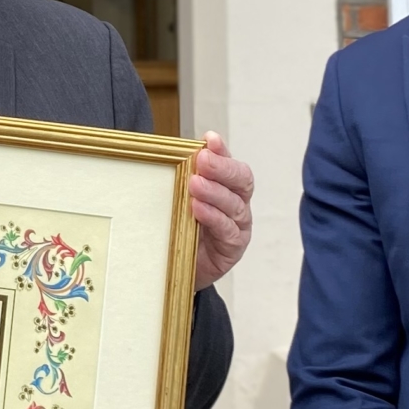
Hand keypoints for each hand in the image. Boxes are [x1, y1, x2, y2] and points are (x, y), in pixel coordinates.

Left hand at [190, 132, 253, 290]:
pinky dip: (213, 217)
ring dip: (214, 192)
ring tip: (195, 184)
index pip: (231, 164)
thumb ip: (182, 179)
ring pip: (234, 204)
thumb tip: (167, 154)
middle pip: (241, 180)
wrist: (180, 269)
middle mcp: (238, 203)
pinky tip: (198, 209)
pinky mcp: (233, 247)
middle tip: (202, 161)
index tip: (209, 139)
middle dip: (222, 168)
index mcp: (228, 187)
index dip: (222, 152)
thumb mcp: (181, 200)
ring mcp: (238, 225)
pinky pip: (227, 230)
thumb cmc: (182, 229)